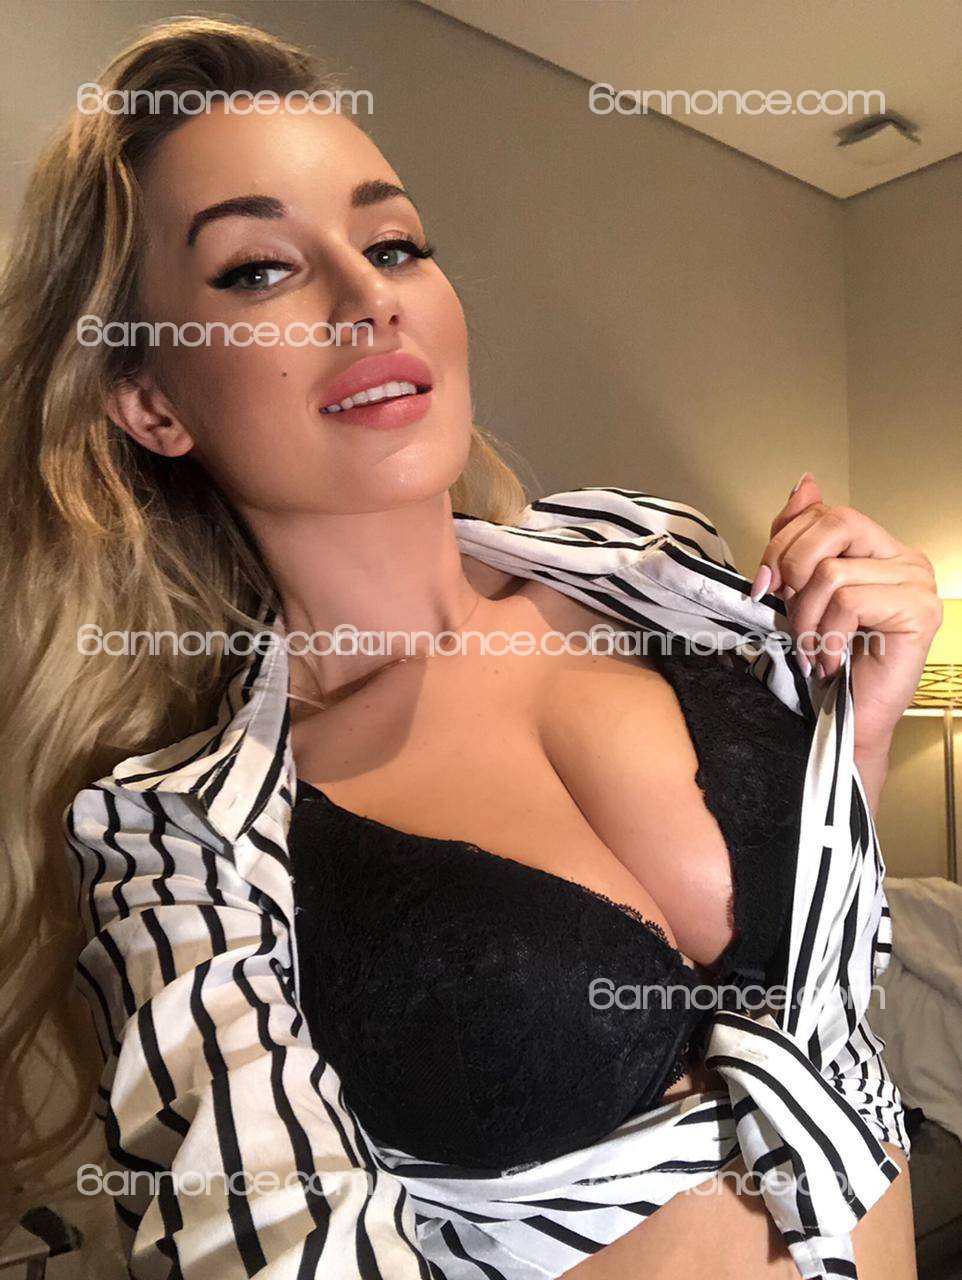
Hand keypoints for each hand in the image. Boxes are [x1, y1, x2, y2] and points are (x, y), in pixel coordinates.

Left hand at [749, 472, 942, 755]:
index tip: (765, 585)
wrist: (845, 720)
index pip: (826, 513)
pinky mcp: (920, 612)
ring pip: (833, 572)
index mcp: (877, 549)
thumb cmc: (826, 662)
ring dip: (806, 619)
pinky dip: (827, 637)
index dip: (784, 542)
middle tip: (785, 610)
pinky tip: (831, 660)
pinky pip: (850, 602)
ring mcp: (917, 583)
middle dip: (792, 567)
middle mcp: (904, 559)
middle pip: (836, 523)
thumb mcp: (799, 593)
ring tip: (812, 649)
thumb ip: (799, 539)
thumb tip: (805, 483)